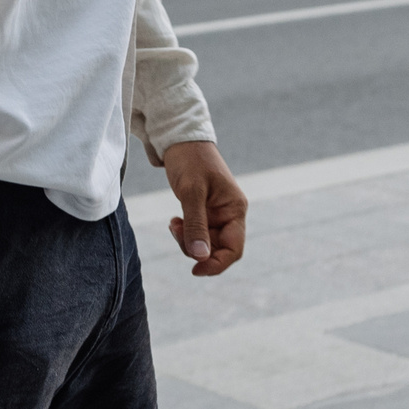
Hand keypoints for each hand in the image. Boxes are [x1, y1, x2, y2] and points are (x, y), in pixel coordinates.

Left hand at [162, 140, 246, 276]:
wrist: (179, 139)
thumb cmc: (190, 159)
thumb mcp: (191, 191)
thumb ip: (196, 224)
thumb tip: (200, 257)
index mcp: (235, 209)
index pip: (234, 249)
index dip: (217, 264)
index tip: (195, 269)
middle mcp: (229, 214)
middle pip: (218, 249)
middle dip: (196, 249)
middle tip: (176, 231)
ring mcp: (217, 214)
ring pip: (205, 244)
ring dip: (187, 240)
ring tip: (173, 223)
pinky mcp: (204, 212)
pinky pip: (197, 233)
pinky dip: (185, 233)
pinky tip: (175, 221)